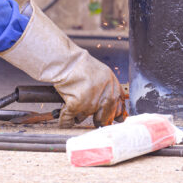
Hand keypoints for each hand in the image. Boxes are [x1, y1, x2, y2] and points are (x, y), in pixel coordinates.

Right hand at [0, 2, 123, 127]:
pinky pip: (69, 121)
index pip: (119, 105)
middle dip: (100, 120)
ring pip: (85, 118)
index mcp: (112, 85)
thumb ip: (109, 88)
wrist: (66, 60)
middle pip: (106, 116)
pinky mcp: (77, 105)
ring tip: (74, 104)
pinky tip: (62, 117)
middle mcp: (105, 94)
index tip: (113, 119)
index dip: (116, 114)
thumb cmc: (81, 65)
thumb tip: (114, 104)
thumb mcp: (103, 73)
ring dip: (79, 115)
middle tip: (96, 122)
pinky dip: (64, 121)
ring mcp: (91, 102)